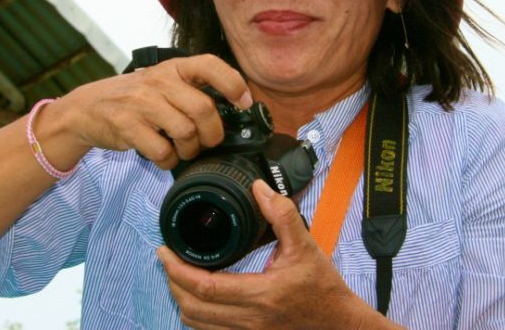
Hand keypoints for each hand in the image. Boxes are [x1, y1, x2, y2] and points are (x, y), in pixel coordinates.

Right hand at [51, 54, 250, 169]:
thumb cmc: (134, 98)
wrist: (87, 108)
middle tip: (207, 142)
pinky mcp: (128, 126)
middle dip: (212, 134)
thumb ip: (190, 91)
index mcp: (172, 68)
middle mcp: (159, 81)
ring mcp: (142, 103)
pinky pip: (163, 151)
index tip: (244, 102)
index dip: (233, 83)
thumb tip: (231, 112)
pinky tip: (163, 156)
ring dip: (190, 150)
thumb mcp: (161, 83)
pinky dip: (168, 161)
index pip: (210, 65)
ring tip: (181, 150)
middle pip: (203, 110)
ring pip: (186, 133)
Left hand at [158, 181, 398, 329]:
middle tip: (167, 259)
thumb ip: (282, 214)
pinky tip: (197, 296)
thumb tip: (259, 188)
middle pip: (192, 308)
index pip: (205, 286)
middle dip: (172, 282)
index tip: (164, 251)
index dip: (177, 269)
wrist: (339, 324)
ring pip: (197, 324)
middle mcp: (250, 320)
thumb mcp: (306, 246)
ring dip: (181, 299)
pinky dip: (196, 314)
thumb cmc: (323, 288)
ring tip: (178, 275)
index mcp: (261, 294)